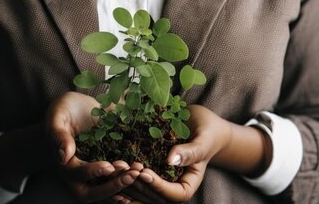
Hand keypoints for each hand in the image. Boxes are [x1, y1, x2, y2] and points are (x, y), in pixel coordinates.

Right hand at [45, 91, 140, 202]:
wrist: (75, 108)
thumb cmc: (64, 110)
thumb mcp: (58, 115)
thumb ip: (58, 134)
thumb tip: (63, 156)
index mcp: (64, 163)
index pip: (77, 174)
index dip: (93, 171)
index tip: (109, 166)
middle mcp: (76, 176)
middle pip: (92, 192)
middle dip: (112, 186)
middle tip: (131, 175)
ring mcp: (91, 176)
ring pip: (105, 192)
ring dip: (123, 186)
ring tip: (139, 173)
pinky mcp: (104, 171)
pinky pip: (114, 183)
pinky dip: (127, 183)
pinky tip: (141, 177)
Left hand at [117, 104, 270, 202]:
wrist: (200, 123)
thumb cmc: (208, 131)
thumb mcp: (204, 139)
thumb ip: (191, 151)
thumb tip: (171, 160)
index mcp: (189, 184)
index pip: (175, 195)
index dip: (158, 186)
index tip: (144, 173)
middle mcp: (173, 185)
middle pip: (154, 196)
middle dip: (137, 185)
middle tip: (122, 169)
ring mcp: (160, 179)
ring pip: (142, 190)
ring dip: (126, 182)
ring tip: (113, 168)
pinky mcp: (149, 168)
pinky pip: (136, 177)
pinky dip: (124, 175)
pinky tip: (110, 168)